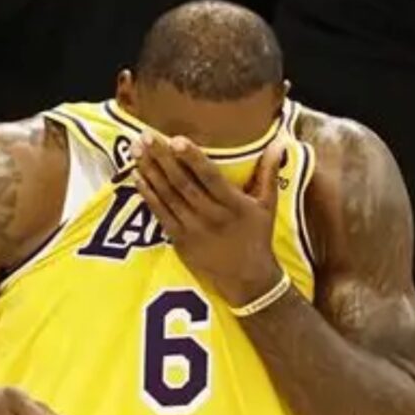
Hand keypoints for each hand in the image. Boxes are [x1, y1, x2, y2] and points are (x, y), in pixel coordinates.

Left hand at [132, 133, 285, 305]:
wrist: (247, 279)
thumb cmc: (257, 237)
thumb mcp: (268, 205)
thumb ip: (269, 172)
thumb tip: (278, 142)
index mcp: (234, 205)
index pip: (210, 177)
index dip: (193, 159)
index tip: (176, 139)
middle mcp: (212, 216)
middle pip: (183, 183)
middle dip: (162, 158)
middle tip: (146, 136)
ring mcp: (193, 229)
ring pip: (168, 196)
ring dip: (150, 171)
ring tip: (136, 149)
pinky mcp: (180, 241)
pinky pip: (161, 214)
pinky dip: (148, 195)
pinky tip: (137, 176)